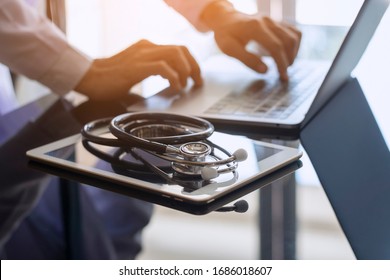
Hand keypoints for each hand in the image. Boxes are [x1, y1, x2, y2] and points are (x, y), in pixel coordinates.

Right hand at [76, 40, 202, 99]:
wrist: (89, 78)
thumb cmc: (110, 79)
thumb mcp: (136, 71)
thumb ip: (153, 71)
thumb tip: (172, 83)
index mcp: (147, 47)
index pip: (177, 48)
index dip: (191, 62)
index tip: (195, 76)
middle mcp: (146, 47)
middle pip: (180, 49)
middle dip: (193, 66)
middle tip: (197, 82)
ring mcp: (142, 55)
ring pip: (175, 55)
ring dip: (185, 71)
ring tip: (186, 85)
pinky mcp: (137, 66)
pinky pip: (163, 67)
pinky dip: (173, 78)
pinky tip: (173, 88)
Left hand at [202, 2, 300, 80]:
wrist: (225, 18)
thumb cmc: (226, 35)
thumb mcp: (229, 48)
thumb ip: (247, 59)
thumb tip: (265, 71)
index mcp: (255, 27)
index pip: (275, 46)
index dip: (281, 63)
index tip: (283, 76)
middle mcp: (267, 21)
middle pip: (287, 41)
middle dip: (288, 60)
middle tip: (283, 75)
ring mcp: (273, 19)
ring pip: (294, 35)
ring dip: (293, 52)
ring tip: (285, 65)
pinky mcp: (276, 21)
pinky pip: (293, 31)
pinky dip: (294, 44)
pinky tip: (286, 54)